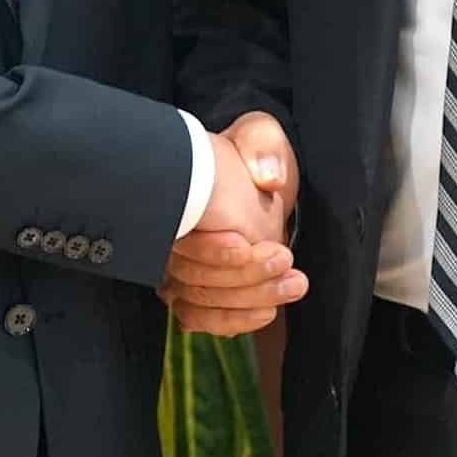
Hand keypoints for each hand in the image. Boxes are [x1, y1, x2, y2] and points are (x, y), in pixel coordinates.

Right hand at [161, 113, 306, 335]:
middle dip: (245, 277)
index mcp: (174, 196)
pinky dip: (232, 321)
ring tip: (291, 284)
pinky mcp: (191, 291)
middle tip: (286, 261)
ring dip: (248, 300)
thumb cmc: (252, 154)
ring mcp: (175, 267)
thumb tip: (267, 178)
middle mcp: (166, 237)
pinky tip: (267, 311)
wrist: (253, 179)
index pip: (181, 239)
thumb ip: (262, 146)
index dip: (215, 251)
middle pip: (193, 276)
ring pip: (198, 301)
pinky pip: (199, 318)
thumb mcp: (260, 135)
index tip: (258, 244)